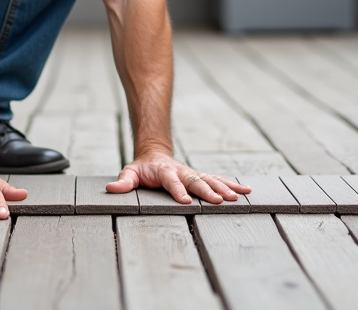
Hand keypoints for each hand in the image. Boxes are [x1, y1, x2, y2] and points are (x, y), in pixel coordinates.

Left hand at [105, 151, 251, 204]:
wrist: (154, 155)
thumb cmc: (142, 169)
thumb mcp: (130, 173)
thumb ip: (123, 181)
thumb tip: (111, 188)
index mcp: (165, 172)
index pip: (172, 182)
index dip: (178, 190)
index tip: (185, 201)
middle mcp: (182, 172)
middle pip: (196, 181)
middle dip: (208, 191)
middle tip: (220, 201)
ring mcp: (193, 173)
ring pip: (211, 180)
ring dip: (225, 188)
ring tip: (238, 197)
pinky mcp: (201, 176)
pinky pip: (218, 180)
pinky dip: (232, 185)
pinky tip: (246, 191)